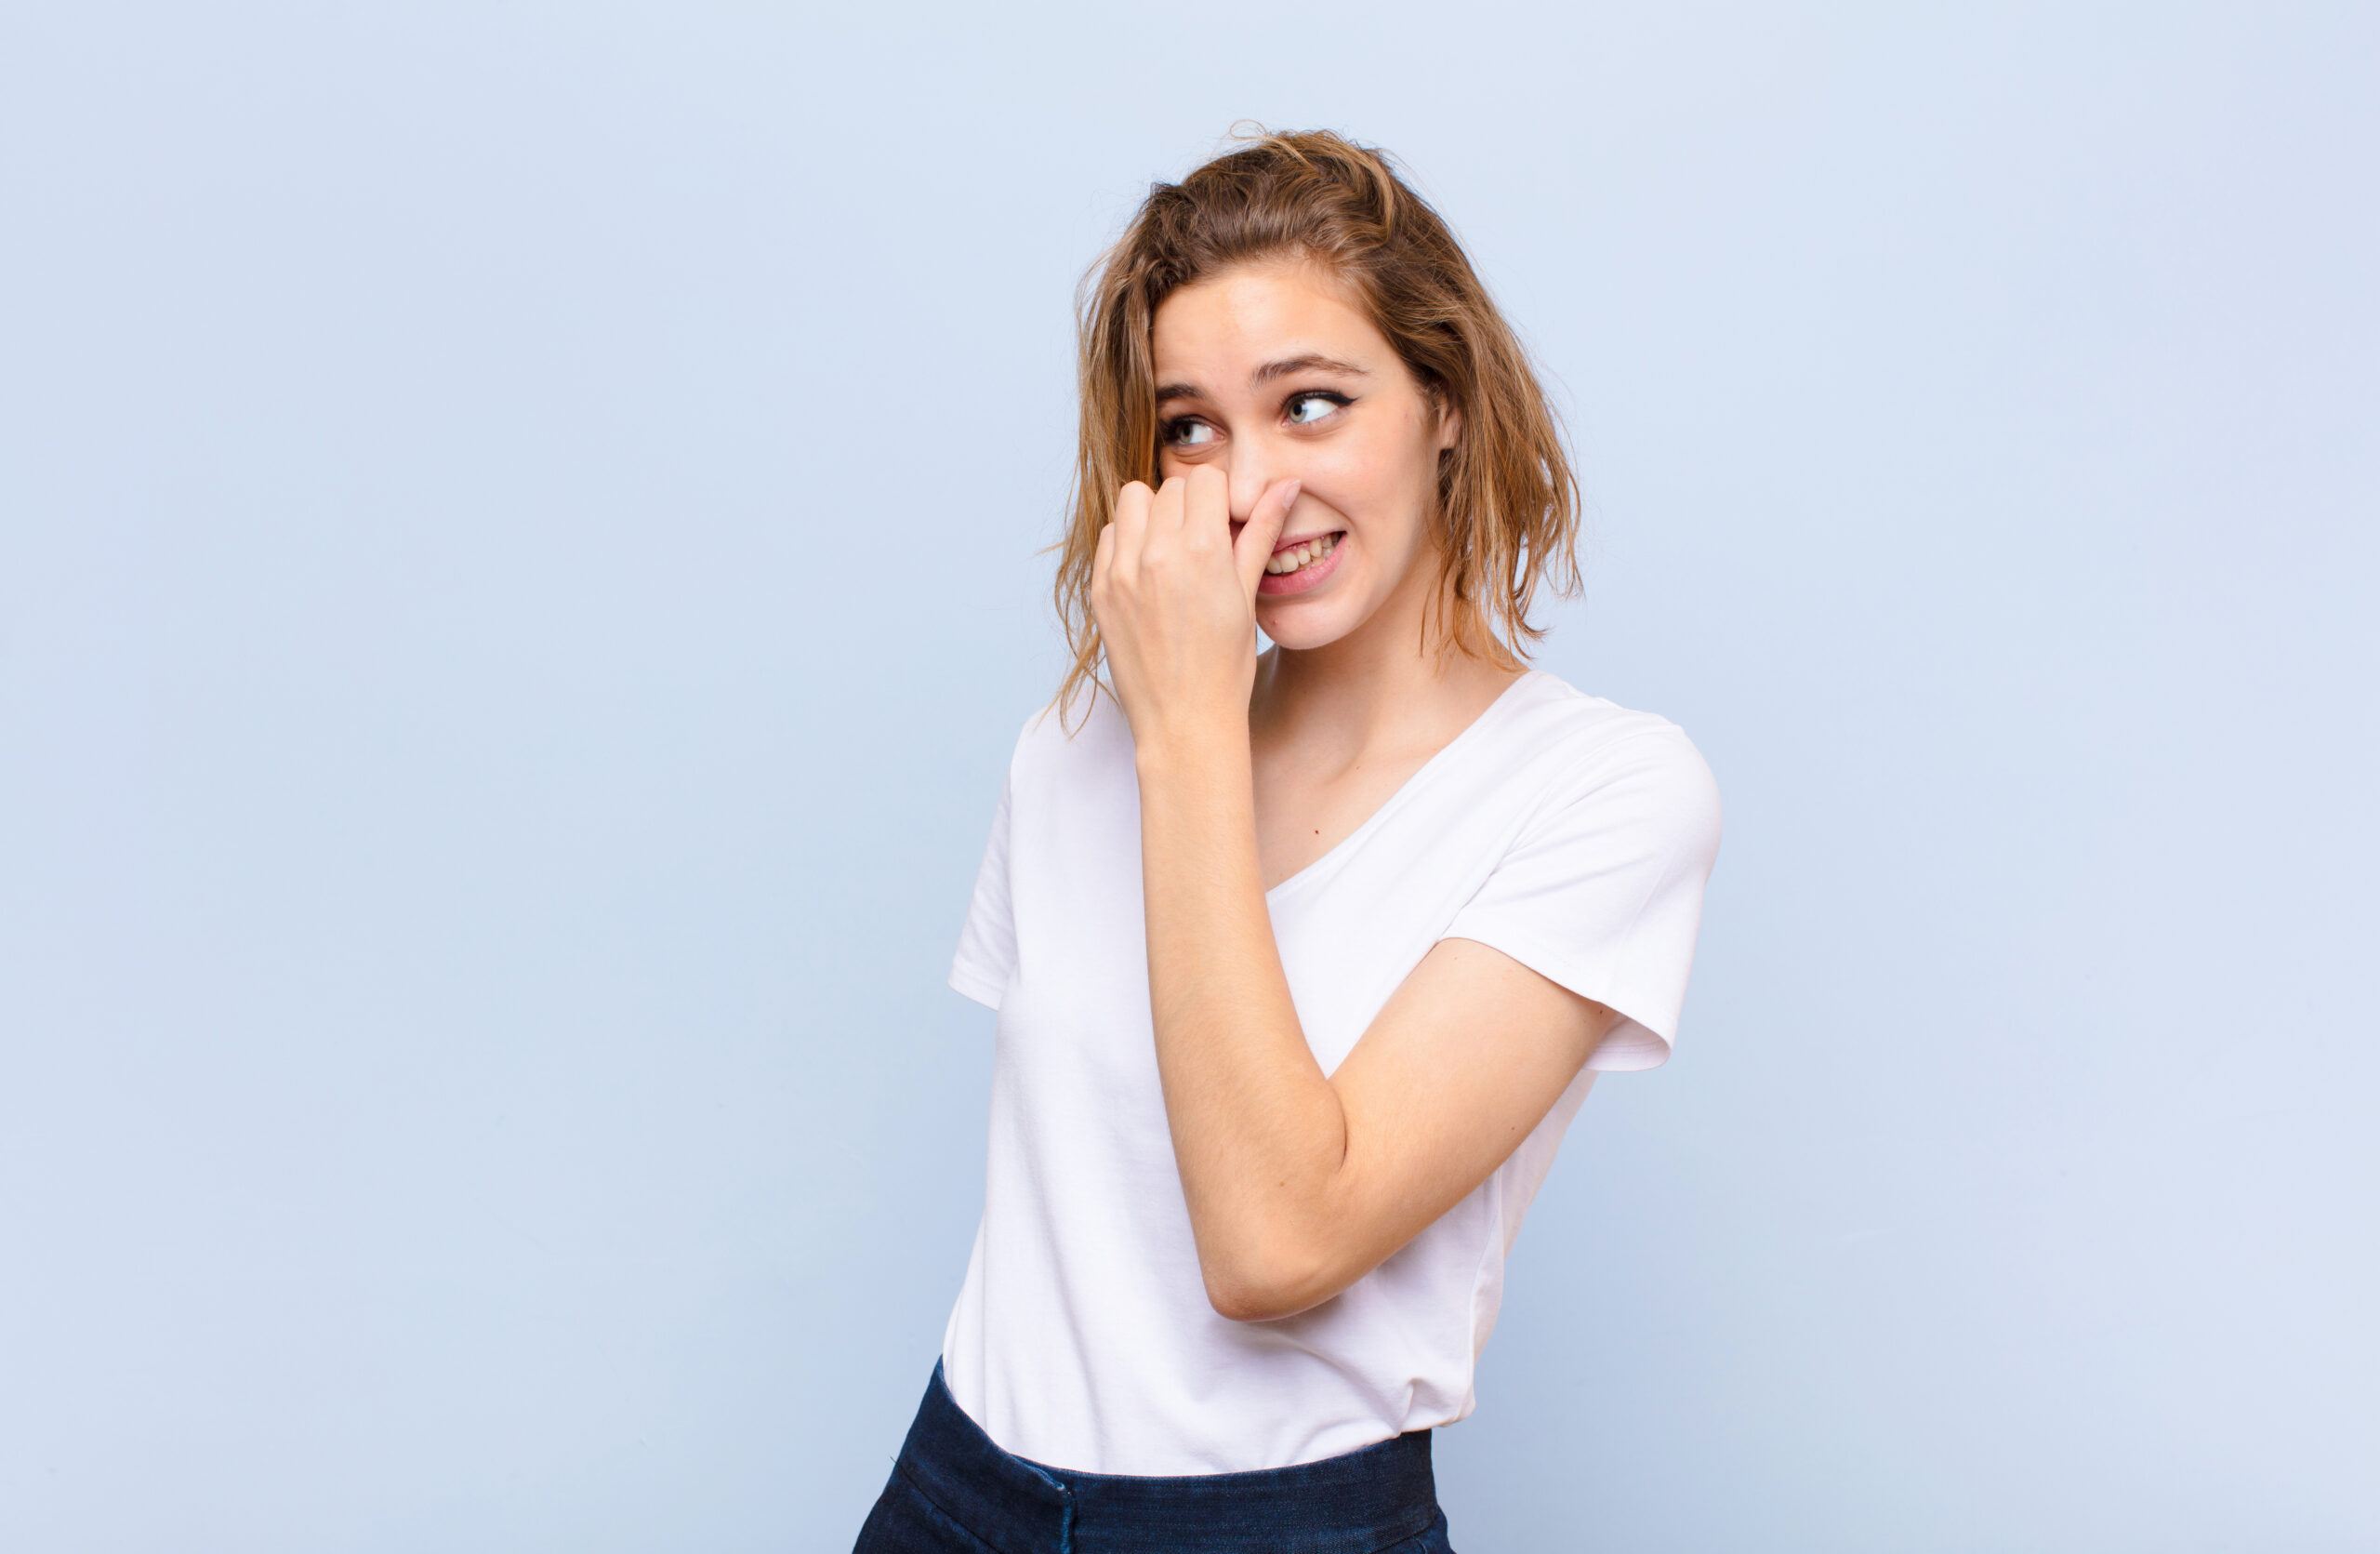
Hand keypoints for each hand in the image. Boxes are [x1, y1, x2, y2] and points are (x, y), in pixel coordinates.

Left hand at [1090, 466, 1299, 752]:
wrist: (1184, 721)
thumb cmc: (1226, 666)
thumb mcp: (1248, 595)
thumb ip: (1261, 533)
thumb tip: (1287, 484)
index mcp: (1204, 552)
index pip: (1206, 478)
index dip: (1221, 496)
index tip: (1226, 522)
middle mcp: (1158, 554)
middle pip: (1171, 488)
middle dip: (1190, 505)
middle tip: (1203, 542)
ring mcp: (1122, 571)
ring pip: (1133, 500)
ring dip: (1154, 514)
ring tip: (1172, 549)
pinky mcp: (1101, 589)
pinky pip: (1110, 535)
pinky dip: (1129, 541)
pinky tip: (1148, 570)